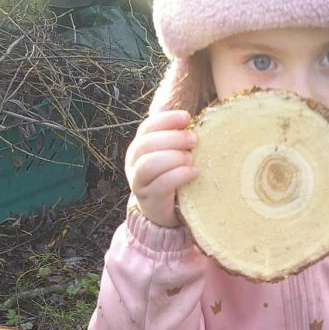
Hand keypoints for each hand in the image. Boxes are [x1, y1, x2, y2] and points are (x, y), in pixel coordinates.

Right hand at [125, 110, 197, 227]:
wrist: (168, 212)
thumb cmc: (174, 177)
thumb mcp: (173, 155)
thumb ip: (178, 140)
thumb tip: (193, 120)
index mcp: (139, 148)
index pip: (147, 127)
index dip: (166, 120)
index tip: (187, 117)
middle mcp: (134, 163)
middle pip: (146, 144)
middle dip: (172, 138)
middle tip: (194, 140)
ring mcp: (139, 183)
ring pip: (148, 164)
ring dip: (173, 157)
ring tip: (191, 159)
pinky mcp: (150, 200)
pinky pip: (161, 184)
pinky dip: (179, 175)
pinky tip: (194, 172)